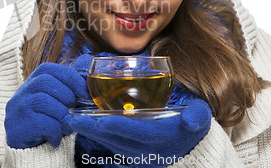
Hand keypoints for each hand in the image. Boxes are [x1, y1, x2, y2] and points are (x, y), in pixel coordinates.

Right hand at [4, 63, 87, 148]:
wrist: (23, 148)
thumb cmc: (45, 121)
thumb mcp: (54, 100)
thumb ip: (67, 88)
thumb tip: (89, 76)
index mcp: (32, 81)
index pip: (49, 69)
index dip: (70, 78)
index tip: (84, 92)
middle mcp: (22, 91)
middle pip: (46, 82)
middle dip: (67, 96)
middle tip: (73, 111)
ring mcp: (18, 108)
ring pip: (45, 102)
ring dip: (62, 116)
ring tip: (66, 127)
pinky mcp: (18, 126)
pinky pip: (43, 124)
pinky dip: (55, 131)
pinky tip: (55, 138)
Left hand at [63, 97, 211, 166]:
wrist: (190, 146)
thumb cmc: (191, 125)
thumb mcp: (199, 117)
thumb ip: (197, 116)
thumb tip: (192, 119)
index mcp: (162, 137)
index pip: (138, 133)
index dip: (120, 127)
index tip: (101, 120)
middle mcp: (147, 150)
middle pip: (117, 140)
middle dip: (95, 129)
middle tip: (73, 118)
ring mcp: (137, 154)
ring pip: (109, 143)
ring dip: (90, 132)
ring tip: (71, 120)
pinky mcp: (130, 153)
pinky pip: (109, 144)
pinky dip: (95, 135)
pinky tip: (81, 124)